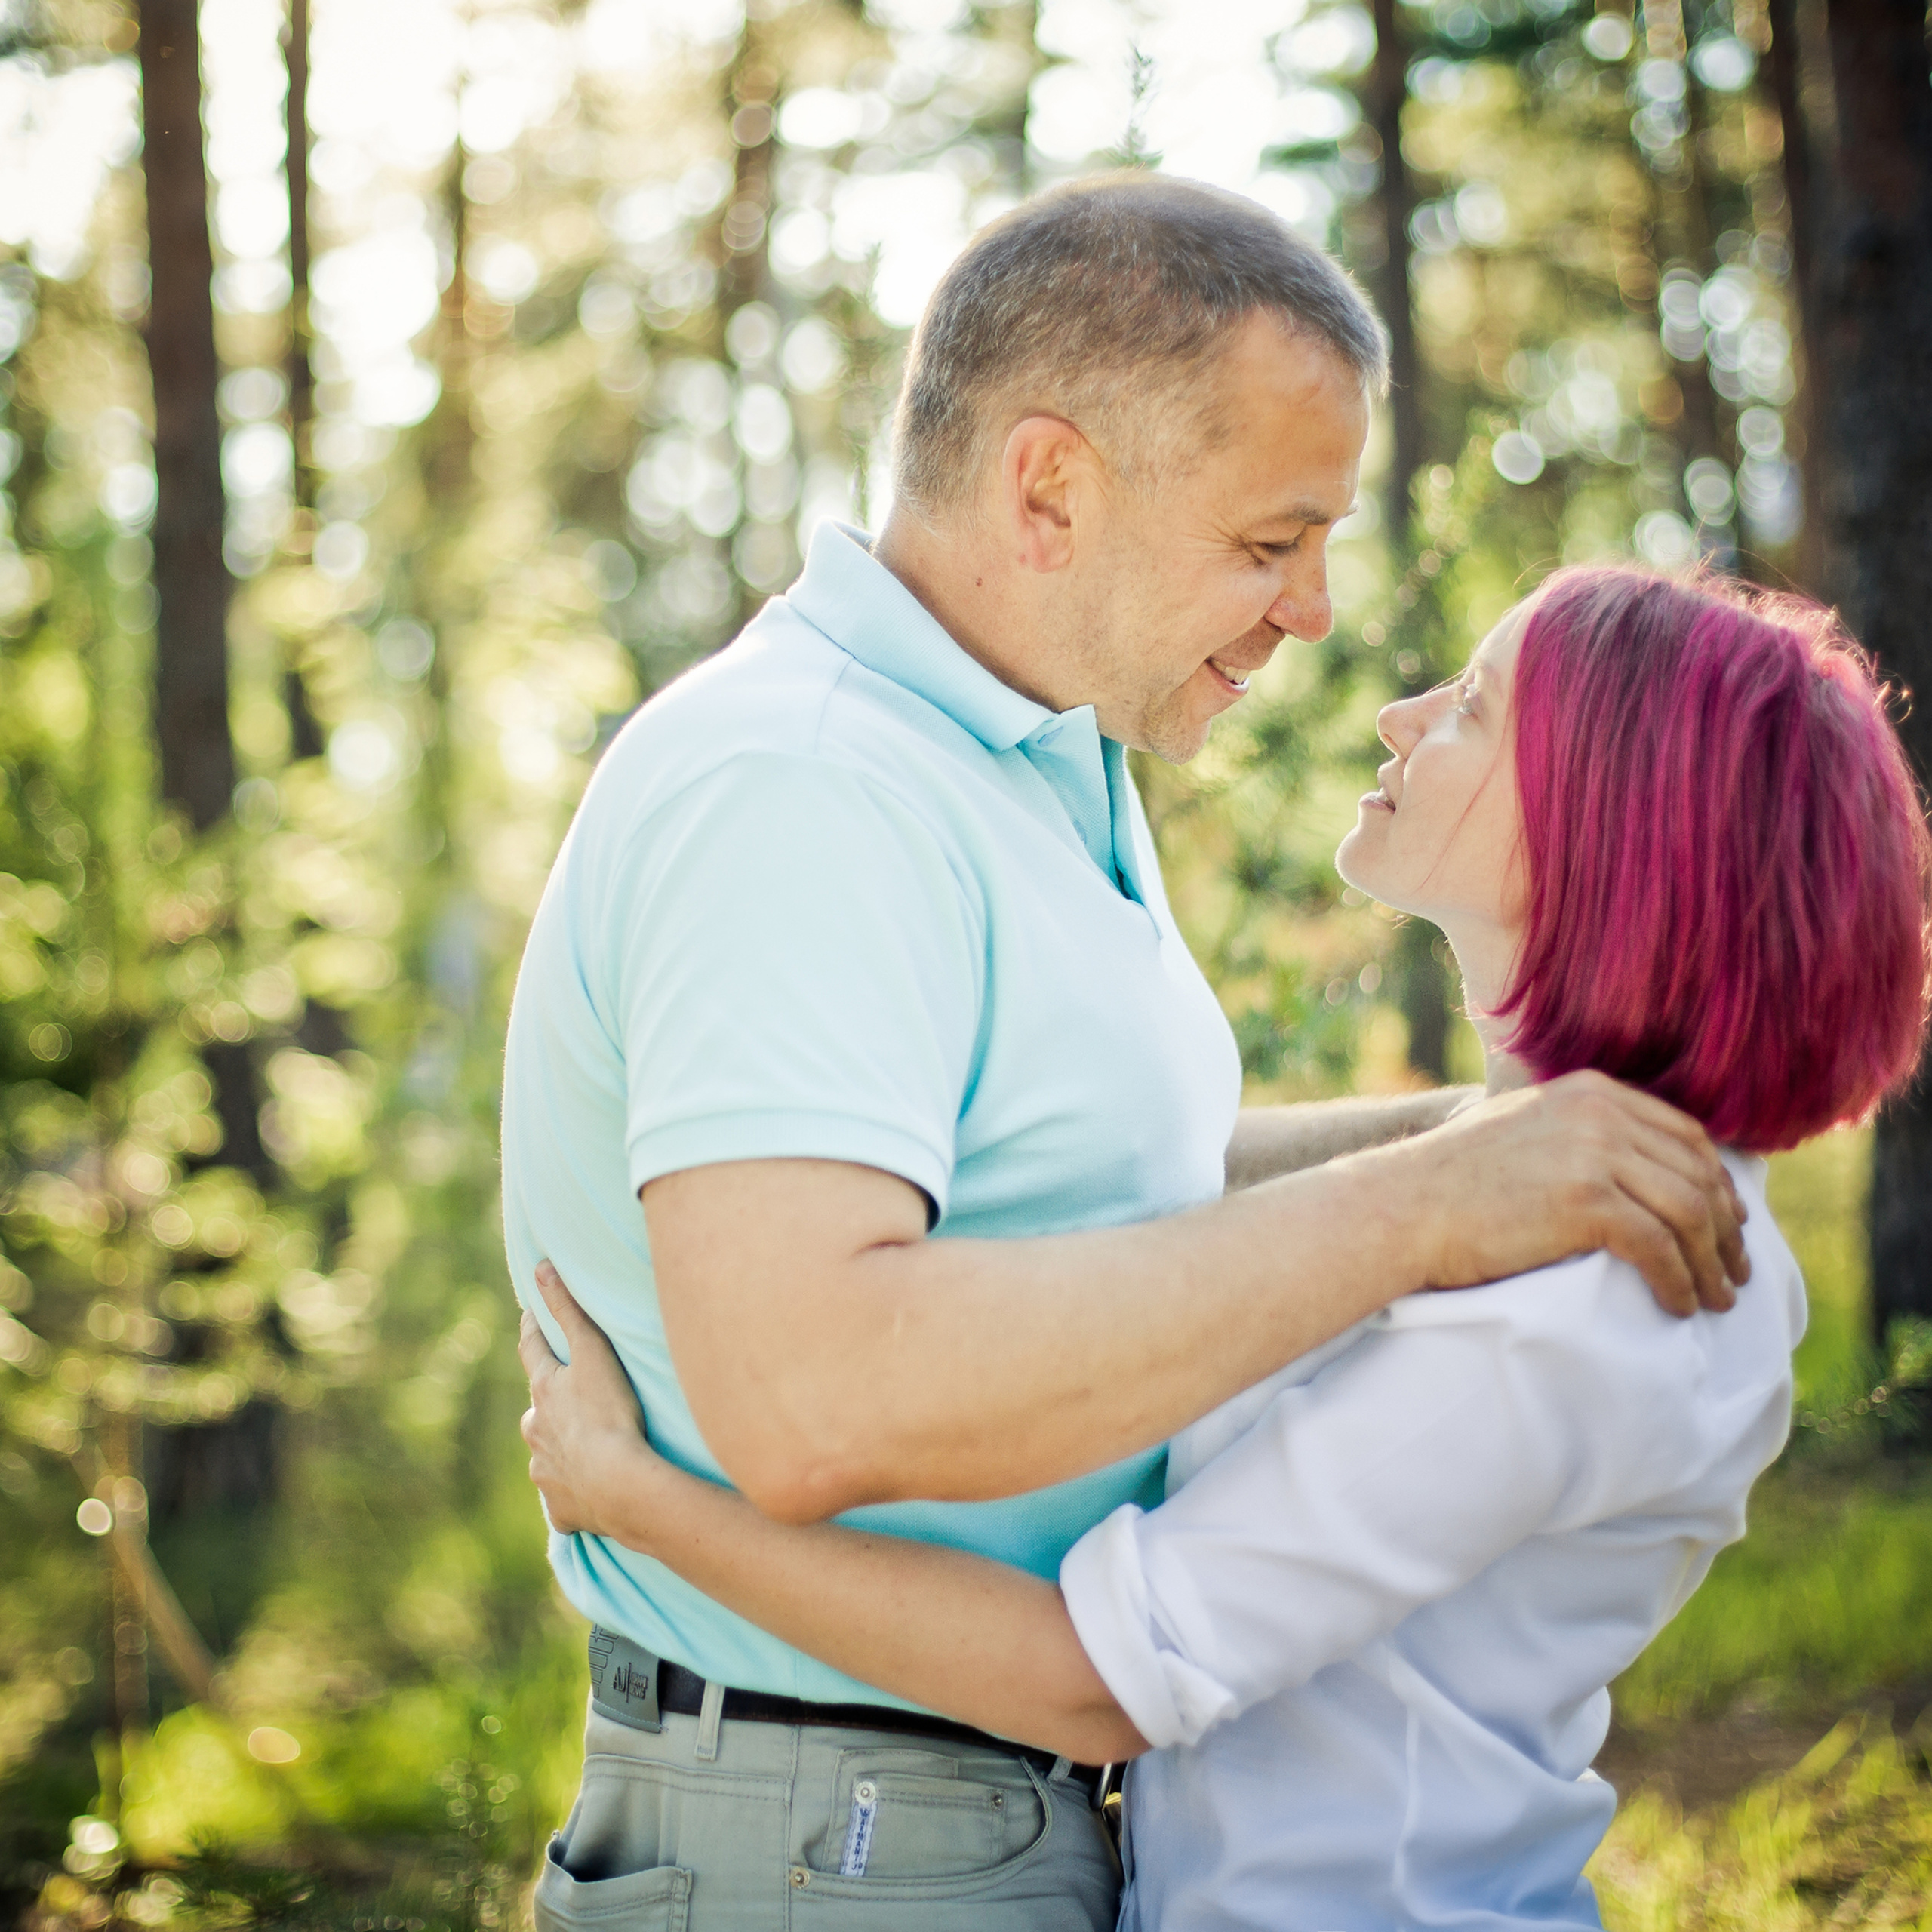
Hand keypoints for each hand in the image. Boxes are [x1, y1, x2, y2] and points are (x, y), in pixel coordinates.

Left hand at [517, 1261, 655, 1536]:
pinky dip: (573, 1493)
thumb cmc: (609, 1413)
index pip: (532, 1352)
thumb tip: (541, 1266)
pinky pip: (565, 1500)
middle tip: (571, 1400)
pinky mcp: (562, 1510)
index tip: (531, 1318)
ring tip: (587, 1451)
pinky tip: (590, 1494)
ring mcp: (545, 1474)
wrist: (619, 1486)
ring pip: (548, 1456)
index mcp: (543, 1393)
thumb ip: (569, 1309)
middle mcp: (536, 1433)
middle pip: (537, 1412)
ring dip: (561, 1450)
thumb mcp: (593, 1352)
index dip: (533, 1332)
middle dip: (549, 1406)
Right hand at [1406, 1070, 1748, 1315]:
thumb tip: (1628, 1167)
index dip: (1717, 1184)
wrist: (1404, 1207)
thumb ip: (1577, 1131)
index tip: (1728, 1225)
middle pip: (1697, 1172)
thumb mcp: (1525, 1129)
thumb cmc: (1453, 1183)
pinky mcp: (1585, 1202)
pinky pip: (1658, 1247)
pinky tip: (1678, 1304)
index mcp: (1590, 1091)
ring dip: (1712, 1263)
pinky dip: (1678, 1281)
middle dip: (1726, 1229)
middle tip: (1735, 1272)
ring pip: (1689, 1212)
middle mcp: (1599, 1113)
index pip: (1685, 1134)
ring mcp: (1593, 1154)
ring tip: (1717, 1299)